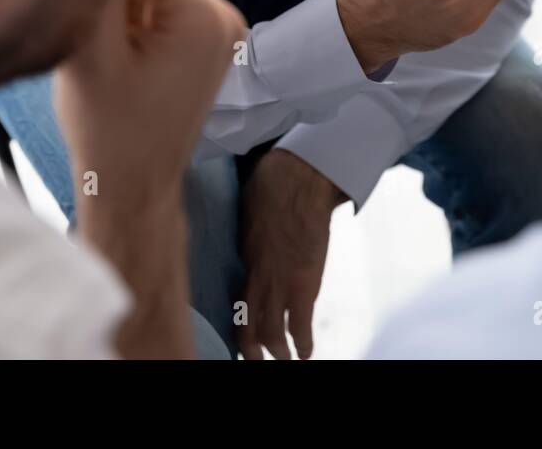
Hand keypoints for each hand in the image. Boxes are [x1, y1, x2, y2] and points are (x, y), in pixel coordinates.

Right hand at [53, 0, 244, 357]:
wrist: (132, 187)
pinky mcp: (204, 42)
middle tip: (84, 28)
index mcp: (201, 15)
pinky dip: (131, 20)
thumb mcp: (89, 49)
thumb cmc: (107, 129)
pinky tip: (116, 54)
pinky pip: (160, 6)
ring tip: (101, 48)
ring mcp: (219, 29)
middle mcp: (221, 14)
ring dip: (119, 3)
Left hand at [238, 150, 345, 359]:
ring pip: (270, 331)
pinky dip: (303, 344)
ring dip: (276, 351)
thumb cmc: (273, 185)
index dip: (237, 323)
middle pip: (247, 324)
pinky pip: (300, 325)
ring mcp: (280, 282)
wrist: (298, 181)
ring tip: (281, 360)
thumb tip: (252, 241)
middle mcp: (258, 277)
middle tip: (254, 360)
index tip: (241, 336)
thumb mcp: (251, 213)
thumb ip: (251, 235)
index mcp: (244, 259)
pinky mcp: (304, 283)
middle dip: (251, 349)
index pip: (235, 303)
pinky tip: (305, 354)